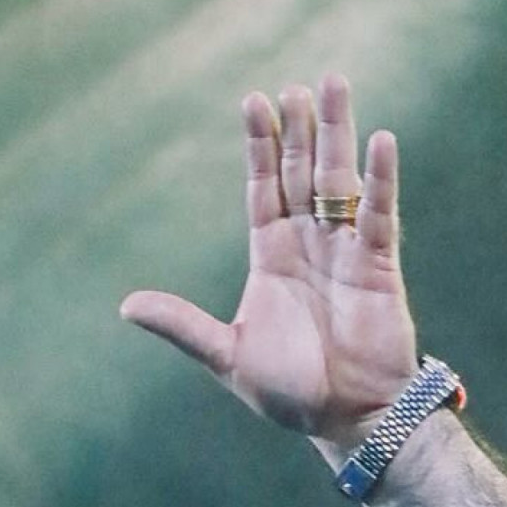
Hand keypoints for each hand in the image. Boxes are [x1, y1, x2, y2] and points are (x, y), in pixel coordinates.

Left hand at [120, 73, 418, 446]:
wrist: (347, 421)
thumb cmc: (290, 393)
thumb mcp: (227, 356)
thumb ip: (183, 326)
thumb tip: (126, 307)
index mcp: (272, 258)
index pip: (263, 188)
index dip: (259, 146)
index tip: (254, 101)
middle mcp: (308, 245)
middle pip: (302, 173)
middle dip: (298, 130)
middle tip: (295, 84)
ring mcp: (345, 252)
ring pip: (339, 181)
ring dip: (337, 135)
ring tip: (333, 86)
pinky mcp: (378, 267)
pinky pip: (379, 215)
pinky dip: (380, 180)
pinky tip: (380, 141)